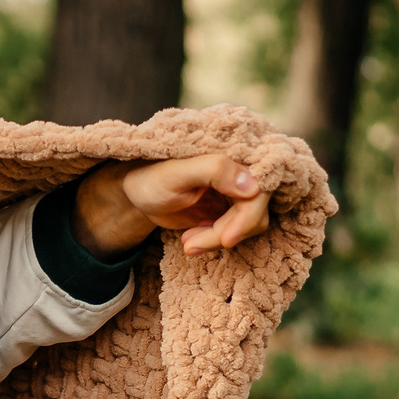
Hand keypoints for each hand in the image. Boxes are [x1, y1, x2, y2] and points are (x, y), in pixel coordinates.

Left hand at [72, 154, 271, 260]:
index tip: (227, 241)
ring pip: (248, 224)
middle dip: (224, 234)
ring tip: (187, 243)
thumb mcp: (176, 173)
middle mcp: (242, 170)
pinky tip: (191, 239)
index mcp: (234, 153)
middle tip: (190, 246)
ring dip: (218, 239)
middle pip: (254, 211)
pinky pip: (237, 231)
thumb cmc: (151, 176)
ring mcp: (238, 190)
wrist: (138, 192)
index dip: (247, 218)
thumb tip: (253, 185)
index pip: (260, 189)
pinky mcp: (231, 208)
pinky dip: (215, 240)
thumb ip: (213, 171)